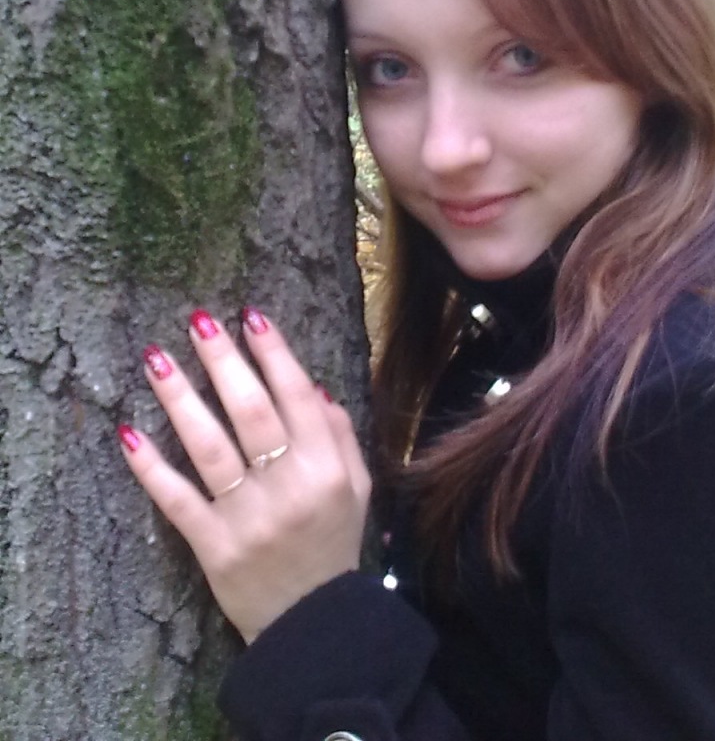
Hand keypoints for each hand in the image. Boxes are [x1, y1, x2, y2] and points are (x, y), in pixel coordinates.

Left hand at [118, 307, 370, 643]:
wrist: (312, 624)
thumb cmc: (334, 544)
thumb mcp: (358, 489)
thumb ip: (340, 436)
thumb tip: (313, 385)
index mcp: (327, 468)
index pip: (297, 397)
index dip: (274, 353)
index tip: (250, 316)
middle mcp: (289, 487)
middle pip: (251, 413)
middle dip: (223, 361)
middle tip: (198, 321)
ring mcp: (248, 518)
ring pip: (209, 447)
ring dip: (180, 399)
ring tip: (156, 357)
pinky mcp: (213, 547)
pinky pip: (178, 501)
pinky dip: (152, 468)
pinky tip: (129, 433)